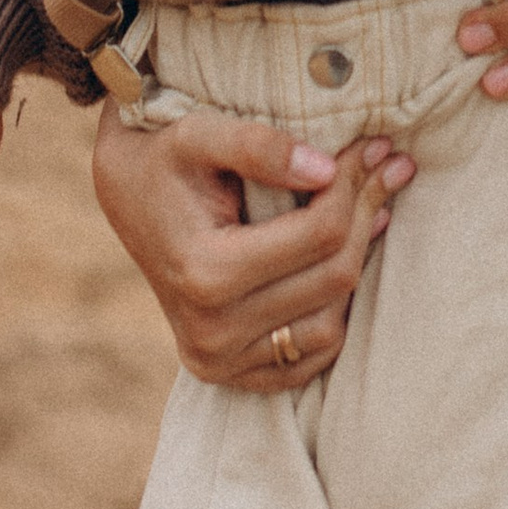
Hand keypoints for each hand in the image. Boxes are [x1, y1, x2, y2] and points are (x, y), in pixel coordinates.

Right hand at [90, 106, 415, 389]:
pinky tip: (339, 258)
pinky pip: (311, 357)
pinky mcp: (230, 374)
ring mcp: (219, 360)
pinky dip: (334, 312)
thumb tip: (325, 169)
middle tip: (384, 165)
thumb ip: (258, 146)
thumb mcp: (198, 134)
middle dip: (366, 213)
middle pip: (334, 276)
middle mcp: (210, 331)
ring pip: (332, 323)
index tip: (370, 146)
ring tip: (369, 208)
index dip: (353, 185)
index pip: (319, 234)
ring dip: (357, 263)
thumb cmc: (161, 157)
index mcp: (203, 273)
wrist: (123, 196)